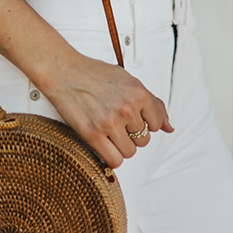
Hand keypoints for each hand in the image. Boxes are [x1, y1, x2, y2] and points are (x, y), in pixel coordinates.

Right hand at [39, 50, 173, 167]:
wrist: (63, 71)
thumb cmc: (93, 74)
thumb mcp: (128, 81)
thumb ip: (152, 103)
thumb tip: (169, 127)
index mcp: (138, 92)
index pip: (156, 123)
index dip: (144, 122)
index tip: (132, 117)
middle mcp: (127, 108)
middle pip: (143, 140)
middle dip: (132, 134)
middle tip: (116, 121)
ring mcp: (110, 122)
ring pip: (130, 152)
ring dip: (121, 146)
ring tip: (109, 131)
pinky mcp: (93, 135)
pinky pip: (114, 161)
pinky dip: (111, 157)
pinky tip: (104, 144)